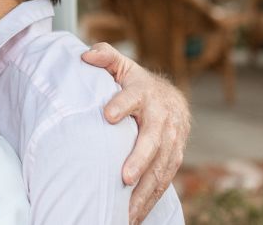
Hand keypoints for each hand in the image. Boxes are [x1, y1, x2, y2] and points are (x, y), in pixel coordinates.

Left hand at [82, 42, 190, 223]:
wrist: (171, 99)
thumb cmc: (134, 83)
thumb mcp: (121, 65)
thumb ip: (105, 56)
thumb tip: (87, 55)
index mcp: (144, 93)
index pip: (132, 97)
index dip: (121, 104)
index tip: (108, 114)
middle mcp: (161, 117)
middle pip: (152, 139)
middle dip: (139, 158)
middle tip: (124, 177)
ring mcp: (171, 139)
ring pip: (161, 166)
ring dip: (145, 188)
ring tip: (126, 209)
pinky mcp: (175, 158)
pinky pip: (164, 181)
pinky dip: (150, 199)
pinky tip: (133, 215)